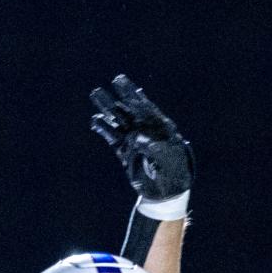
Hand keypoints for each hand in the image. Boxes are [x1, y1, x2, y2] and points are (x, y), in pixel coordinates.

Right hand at [90, 74, 193, 199]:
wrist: (167, 191)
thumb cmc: (175, 173)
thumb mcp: (171, 160)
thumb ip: (157, 149)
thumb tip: (139, 139)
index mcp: (160, 126)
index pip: (144, 106)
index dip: (132, 93)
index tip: (121, 82)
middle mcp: (145, 129)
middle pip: (129, 108)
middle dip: (119, 96)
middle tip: (107, 84)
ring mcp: (134, 138)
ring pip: (118, 119)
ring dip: (107, 108)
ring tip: (96, 93)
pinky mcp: (124, 150)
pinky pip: (112, 136)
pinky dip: (104, 128)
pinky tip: (96, 121)